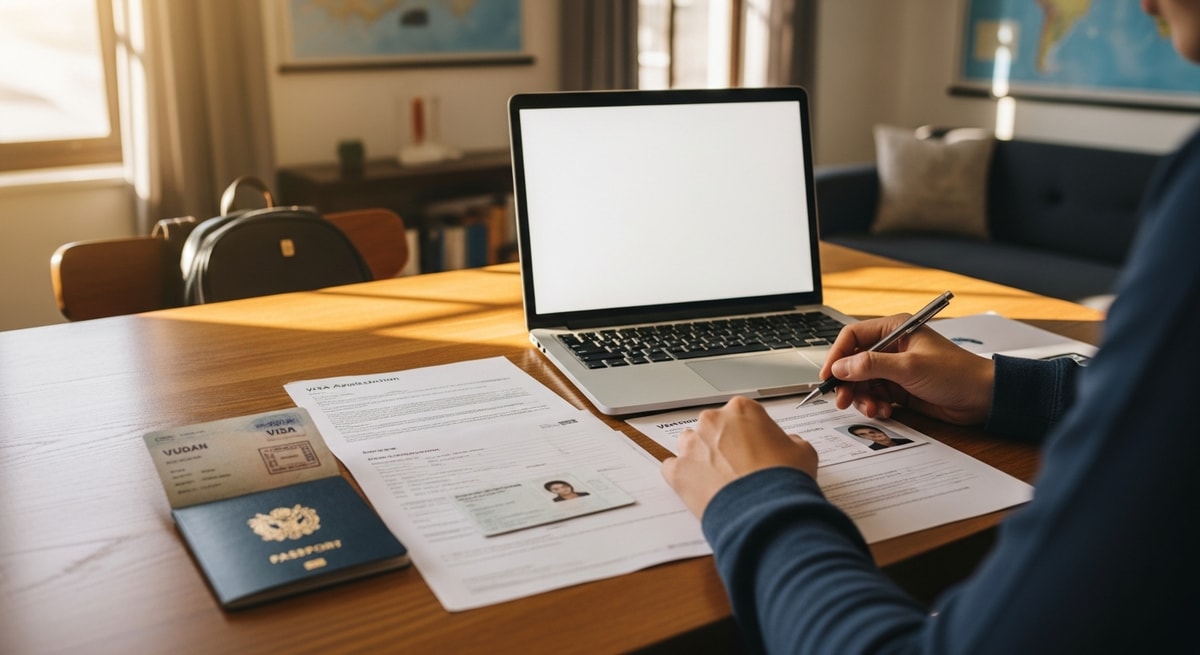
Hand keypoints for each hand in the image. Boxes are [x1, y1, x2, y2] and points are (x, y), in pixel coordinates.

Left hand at [662, 396, 817, 517]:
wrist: (767, 513)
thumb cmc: (784, 479)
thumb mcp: (803, 452)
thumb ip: (791, 441)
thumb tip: (789, 443)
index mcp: (742, 409)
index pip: (740, 414)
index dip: (748, 433)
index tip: (753, 448)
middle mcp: (713, 421)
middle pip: (713, 427)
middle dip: (722, 444)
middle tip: (738, 466)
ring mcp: (691, 445)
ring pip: (689, 445)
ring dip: (700, 457)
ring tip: (718, 479)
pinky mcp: (677, 471)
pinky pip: (672, 469)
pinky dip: (682, 477)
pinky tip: (699, 489)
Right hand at [822, 313, 993, 424]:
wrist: (982, 397)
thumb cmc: (955, 373)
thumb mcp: (909, 367)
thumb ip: (871, 366)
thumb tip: (840, 367)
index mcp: (894, 330)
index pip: (853, 336)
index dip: (837, 355)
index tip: (828, 376)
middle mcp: (891, 348)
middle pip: (853, 362)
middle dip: (847, 383)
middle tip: (843, 400)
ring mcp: (894, 369)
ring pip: (862, 383)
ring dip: (862, 398)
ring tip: (874, 408)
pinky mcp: (899, 388)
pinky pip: (875, 396)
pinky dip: (875, 405)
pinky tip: (886, 410)